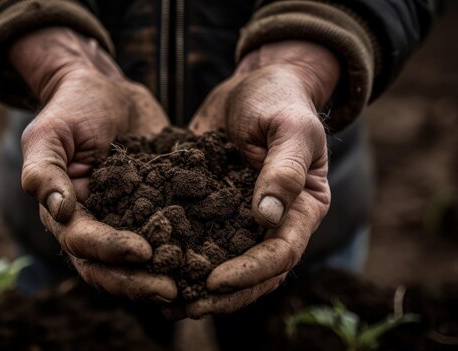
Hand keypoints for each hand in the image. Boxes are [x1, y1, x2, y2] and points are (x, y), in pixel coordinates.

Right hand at [10, 27, 174, 301]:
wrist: (108, 91)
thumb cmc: (74, 107)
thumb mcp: (51, 133)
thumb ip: (44, 171)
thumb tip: (59, 211)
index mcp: (65, 213)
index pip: (83, 243)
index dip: (110, 251)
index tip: (143, 251)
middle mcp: (94, 225)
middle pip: (109, 267)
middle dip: (137, 281)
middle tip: (171, 290)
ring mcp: (124, 221)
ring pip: (136, 264)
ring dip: (160, 278)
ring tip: (192, 286)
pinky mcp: (153, 210)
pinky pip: (165, 238)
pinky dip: (182, 253)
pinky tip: (208, 261)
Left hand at [184, 41, 338, 317]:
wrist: (257, 83)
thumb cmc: (281, 100)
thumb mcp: (289, 128)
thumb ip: (283, 169)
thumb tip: (266, 217)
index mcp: (303, 207)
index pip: (281, 252)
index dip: (250, 272)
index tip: (215, 281)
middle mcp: (276, 220)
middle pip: (255, 272)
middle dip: (224, 294)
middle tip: (186, 306)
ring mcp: (245, 216)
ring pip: (227, 262)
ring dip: (201, 286)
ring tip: (166, 300)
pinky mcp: (217, 206)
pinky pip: (202, 237)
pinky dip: (184, 255)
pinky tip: (155, 266)